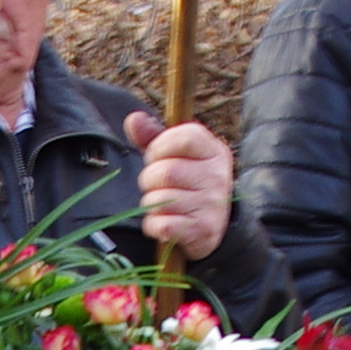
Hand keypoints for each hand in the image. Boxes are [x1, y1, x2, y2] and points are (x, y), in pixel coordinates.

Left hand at [124, 110, 234, 261]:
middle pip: (166, 172)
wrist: (212, 226)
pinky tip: (164, 223)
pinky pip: (162, 224)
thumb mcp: (173, 154)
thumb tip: (133, 119)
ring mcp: (212, 204)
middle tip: (157, 186)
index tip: (157, 157)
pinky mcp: (203, 230)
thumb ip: (152, 136)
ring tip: (163, 204)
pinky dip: (154, 225)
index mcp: (213, 151)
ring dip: (150, 204)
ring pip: (160, 200)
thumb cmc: (187, 183)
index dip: (159, 147)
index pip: (183, 138)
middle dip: (149, 180)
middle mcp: (217, 176)